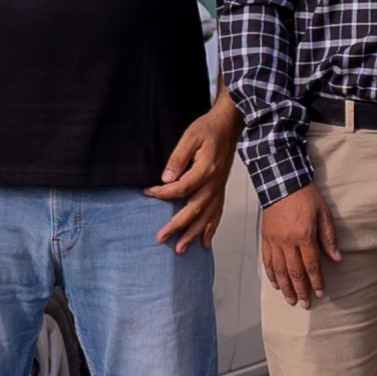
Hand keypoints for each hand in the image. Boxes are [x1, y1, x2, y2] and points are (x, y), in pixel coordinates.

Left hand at [151, 98, 238, 251]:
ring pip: (206, 217)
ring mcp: (218, 189)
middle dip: (177, 226)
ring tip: (180, 249)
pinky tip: (204, 242)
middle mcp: (214, 184)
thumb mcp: (190, 137)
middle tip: (161, 238)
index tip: (147, 192)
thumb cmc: (209, 130)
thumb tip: (165, 177)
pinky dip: (211, 230)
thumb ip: (177, 158)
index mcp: (205, 170)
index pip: (180, 188)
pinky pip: (217, 214)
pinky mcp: (220, 191)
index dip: (162, 193)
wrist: (228, 126)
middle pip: (194, 210)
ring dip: (193, 235)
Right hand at [258, 180, 337, 307]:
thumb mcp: (324, 214)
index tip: (320, 293)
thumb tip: (337, 258)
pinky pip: (267, 261)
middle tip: (305, 304)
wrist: (281, 183)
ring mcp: (274, 241)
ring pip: (279, 270)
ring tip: (291, 299)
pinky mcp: (265, 238)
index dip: (316, 281)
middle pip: (294, 272)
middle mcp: (287, 241)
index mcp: (304, 236)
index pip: (312, 265)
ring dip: (285, 287)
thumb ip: (329, 238)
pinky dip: (271, 274)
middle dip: (301, 290)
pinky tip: (275, 284)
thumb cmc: (305, 196)